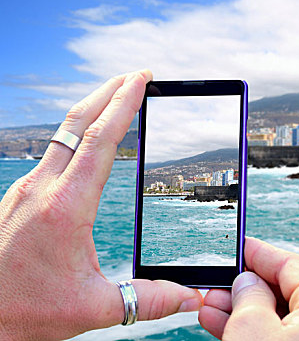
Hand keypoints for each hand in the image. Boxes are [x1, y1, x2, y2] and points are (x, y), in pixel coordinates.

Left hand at [0, 70, 202, 339]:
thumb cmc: (25, 312)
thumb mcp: (93, 308)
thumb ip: (148, 299)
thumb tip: (190, 297)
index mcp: (66, 207)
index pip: (100, 140)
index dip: (124, 104)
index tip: (141, 80)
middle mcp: (42, 189)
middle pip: (77, 122)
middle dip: (108, 91)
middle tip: (136, 75)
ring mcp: (26, 190)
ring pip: (61, 134)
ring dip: (91, 110)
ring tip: (115, 99)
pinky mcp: (18, 197)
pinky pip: (51, 152)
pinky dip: (75, 134)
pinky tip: (86, 141)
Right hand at [199, 237, 298, 339]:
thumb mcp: (252, 330)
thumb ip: (249, 296)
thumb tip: (247, 282)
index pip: (291, 265)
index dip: (260, 253)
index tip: (240, 246)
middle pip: (283, 291)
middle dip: (246, 286)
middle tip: (218, 283)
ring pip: (278, 316)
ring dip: (243, 310)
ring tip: (212, 306)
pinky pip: (278, 336)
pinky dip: (252, 330)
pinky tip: (223, 325)